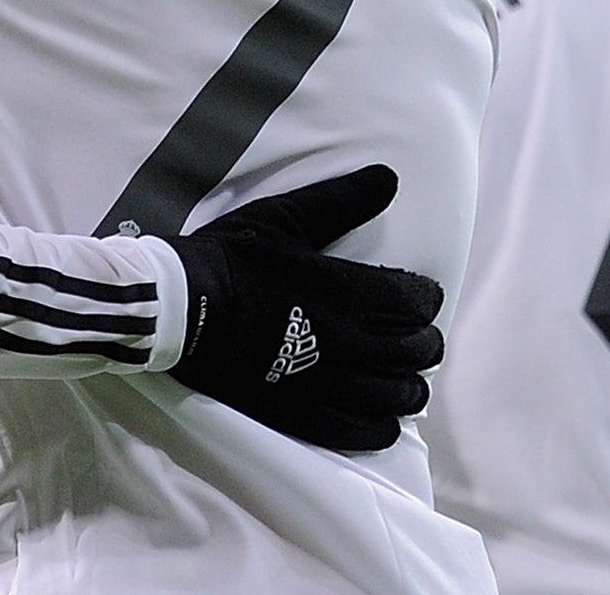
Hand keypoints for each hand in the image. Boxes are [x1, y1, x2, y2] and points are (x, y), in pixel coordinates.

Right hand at [159, 165, 442, 451]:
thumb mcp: (284, 217)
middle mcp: (347, 340)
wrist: (182, 313)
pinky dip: (383, 424)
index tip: (421, 296)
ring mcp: (329, 384)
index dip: (427, 298)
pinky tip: (381, 415)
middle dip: (425, 341)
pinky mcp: (307, 417)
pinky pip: (366, 433)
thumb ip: (340, 200)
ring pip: (399, 394)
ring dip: (410, 383)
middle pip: (416, 349)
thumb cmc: (232, 258)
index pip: (416, 300)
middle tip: (417, 336)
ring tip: (403, 376)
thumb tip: (389, 176)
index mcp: (345, 290)